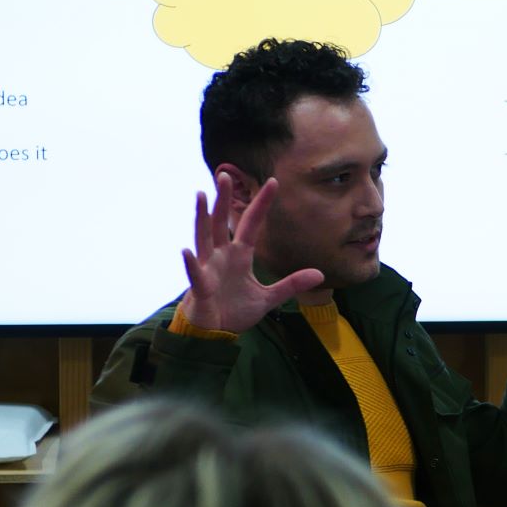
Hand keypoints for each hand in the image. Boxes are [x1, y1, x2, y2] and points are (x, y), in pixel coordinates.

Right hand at [177, 173, 324, 333]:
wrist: (215, 332)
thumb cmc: (234, 311)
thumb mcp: (268, 297)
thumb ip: (291, 284)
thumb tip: (320, 274)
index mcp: (239, 255)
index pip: (251, 224)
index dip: (261, 204)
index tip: (273, 182)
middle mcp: (222, 256)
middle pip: (221, 222)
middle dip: (223, 199)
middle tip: (224, 174)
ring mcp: (208, 268)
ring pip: (204, 238)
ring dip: (202, 217)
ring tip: (201, 195)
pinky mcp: (200, 287)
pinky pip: (195, 273)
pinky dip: (191, 263)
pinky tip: (187, 251)